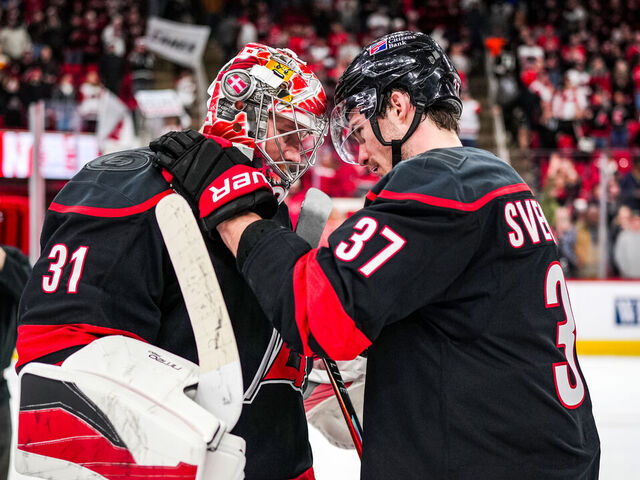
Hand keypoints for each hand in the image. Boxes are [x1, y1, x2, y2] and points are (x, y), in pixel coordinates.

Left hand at [150, 130, 277, 231]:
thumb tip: (222, 149)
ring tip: (157, 145)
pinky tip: (158, 157)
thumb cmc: (233, 180)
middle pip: (176, 138)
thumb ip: (224, 153)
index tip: (179, 137)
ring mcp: (185, 158)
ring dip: (161, 144)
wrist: (227, 195)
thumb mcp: (233, 160)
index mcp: (208, 144)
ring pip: (168, 145)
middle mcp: (195, 148)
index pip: (191, 135)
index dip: (183, 135)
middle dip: (168, 138)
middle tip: (164, 140)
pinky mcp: (177, 170)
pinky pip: (164, 159)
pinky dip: (160, 157)